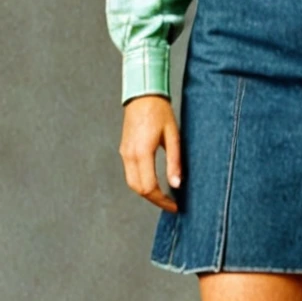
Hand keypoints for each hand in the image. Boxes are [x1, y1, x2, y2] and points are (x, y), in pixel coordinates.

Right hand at [118, 95, 181, 212]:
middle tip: (171, 204)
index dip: (162, 200)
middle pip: (138, 189)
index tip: (175, 205)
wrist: (143, 95)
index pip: (149, 187)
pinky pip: (130, 173)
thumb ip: (174, 162)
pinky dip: (141, 182)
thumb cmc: (160, 111)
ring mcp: (124, 152)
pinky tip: (154, 183)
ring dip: (147, 193)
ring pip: (132, 183)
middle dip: (154, 200)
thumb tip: (177, 184)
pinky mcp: (124, 150)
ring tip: (164, 196)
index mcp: (142, 152)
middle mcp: (130, 155)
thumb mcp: (173, 136)